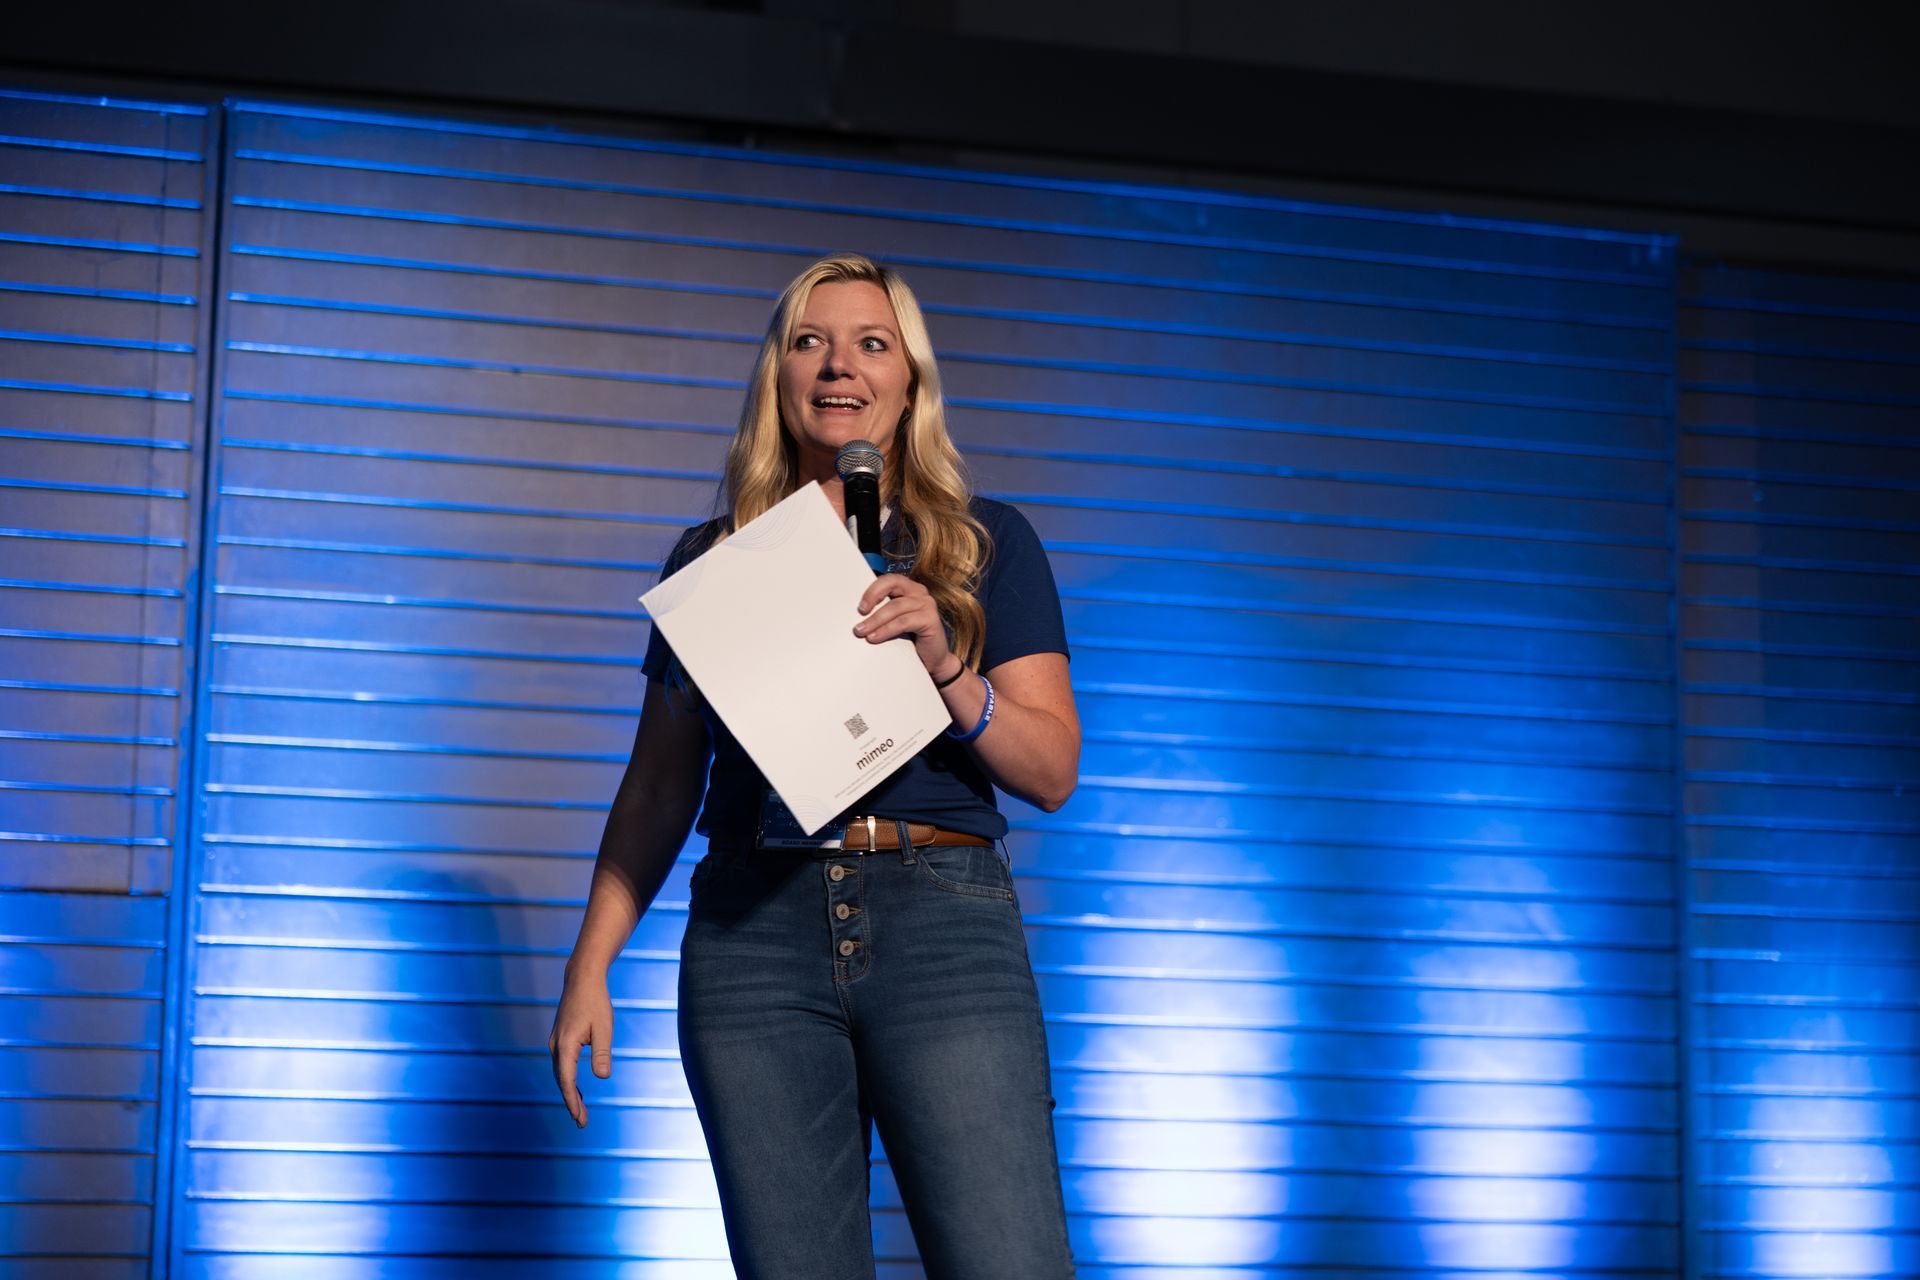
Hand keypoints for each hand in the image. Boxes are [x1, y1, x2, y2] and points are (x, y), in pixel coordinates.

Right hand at [549, 972, 613, 1128]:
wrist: (582, 979)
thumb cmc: (595, 1002)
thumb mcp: (604, 1028)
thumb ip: (602, 1053)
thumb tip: (602, 1077)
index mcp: (565, 1046)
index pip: (567, 1081)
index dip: (572, 1101)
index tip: (578, 1118)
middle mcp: (556, 1046)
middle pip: (561, 1081)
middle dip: (571, 1103)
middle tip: (582, 1123)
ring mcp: (556, 1043)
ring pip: (561, 1074)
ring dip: (570, 1093)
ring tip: (580, 1112)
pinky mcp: (560, 1040)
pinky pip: (563, 1066)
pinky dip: (568, 1081)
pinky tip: (577, 1089)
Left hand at [854, 573, 955, 677]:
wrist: (932, 661)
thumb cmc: (910, 641)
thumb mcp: (893, 623)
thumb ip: (881, 614)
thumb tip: (857, 615)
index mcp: (909, 589)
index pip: (888, 580)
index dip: (872, 589)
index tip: (859, 607)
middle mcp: (919, 592)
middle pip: (893, 583)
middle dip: (873, 596)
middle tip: (860, 612)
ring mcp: (927, 604)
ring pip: (895, 606)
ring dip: (876, 620)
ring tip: (861, 631)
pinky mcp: (931, 619)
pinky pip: (903, 622)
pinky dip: (886, 630)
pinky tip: (875, 638)